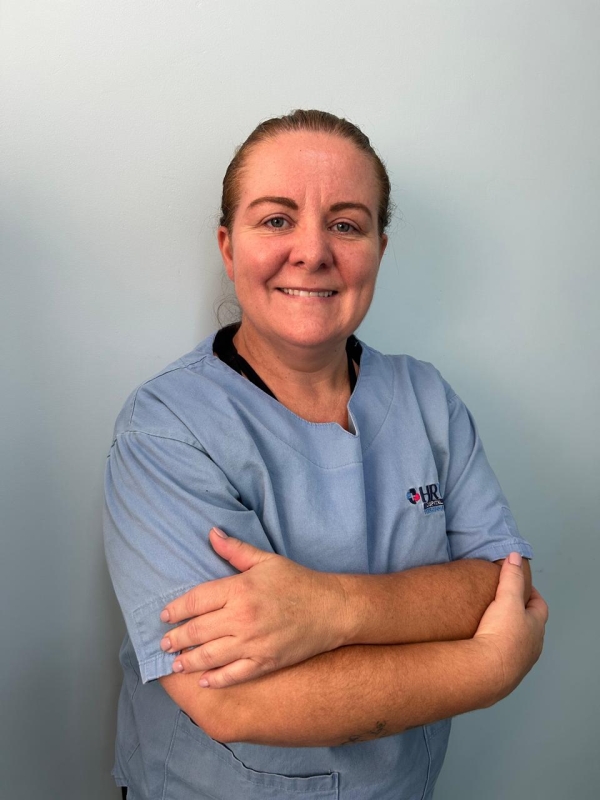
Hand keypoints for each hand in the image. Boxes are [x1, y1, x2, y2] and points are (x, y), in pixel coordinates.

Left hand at [159, 528, 348, 686]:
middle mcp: (242, 617)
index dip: (176, 609)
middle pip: (197, 631)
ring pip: (210, 656)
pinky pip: (234, 674)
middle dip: (176, 639)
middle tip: (164, 644)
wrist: (333, 609)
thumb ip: (235, 550)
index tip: (164, 616)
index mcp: (240, 589)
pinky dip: (216, 679)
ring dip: (188, 661)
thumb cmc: (298, 582)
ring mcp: (253, 643)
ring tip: (176, 664)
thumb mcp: (266, 561)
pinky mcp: (266, 662)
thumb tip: (211, 533)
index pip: (196, 600)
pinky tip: (204, 680)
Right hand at [473, 553, 547, 701]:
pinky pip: (501, 656)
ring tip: (490, 622)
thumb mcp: (507, 599)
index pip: (539, 606)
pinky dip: (495, 647)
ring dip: (507, 632)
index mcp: (536, 627)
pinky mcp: (502, 674)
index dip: (530, 593)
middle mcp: (531, 646)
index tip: (518, 584)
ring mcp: (518, 662)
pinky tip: (482, 644)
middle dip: (518, 613)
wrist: (486, 672)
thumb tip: (515, 556)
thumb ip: (511, 577)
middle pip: (529, 625)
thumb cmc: (501, 635)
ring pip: (516, 642)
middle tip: (502, 602)